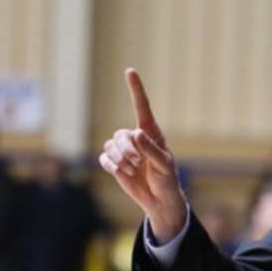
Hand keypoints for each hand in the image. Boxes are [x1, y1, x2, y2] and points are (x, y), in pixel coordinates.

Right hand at [99, 68, 186, 240]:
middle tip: (137, 163)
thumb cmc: (167, 179)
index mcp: (151, 133)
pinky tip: (123, 173)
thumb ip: (151, 150)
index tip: (130, 71)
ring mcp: (124, 150)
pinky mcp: (115, 162)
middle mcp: (136, 138)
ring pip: (110, 146)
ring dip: (120, 159)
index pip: (142, 107)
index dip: (135, 89)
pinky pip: (104, 158)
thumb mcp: (164, 165)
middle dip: (126, 149)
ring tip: (133, 170)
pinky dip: (112, 166)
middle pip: (120, 134)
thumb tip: (136, 133)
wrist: (159, 199)